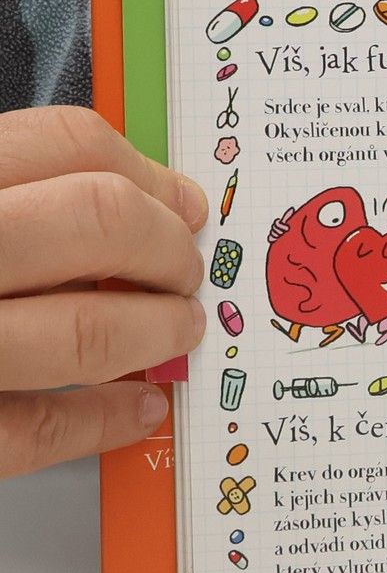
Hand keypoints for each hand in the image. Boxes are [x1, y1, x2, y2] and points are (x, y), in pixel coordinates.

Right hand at [0, 108, 208, 478]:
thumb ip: (4, 190)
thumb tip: (130, 201)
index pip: (64, 143)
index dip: (146, 175)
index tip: (180, 204)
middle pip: (95, 222)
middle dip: (165, 250)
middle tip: (183, 271)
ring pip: (81, 332)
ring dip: (156, 331)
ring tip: (176, 331)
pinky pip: (34, 429)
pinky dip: (106, 419)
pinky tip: (138, 406)